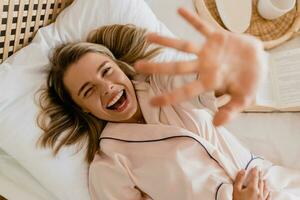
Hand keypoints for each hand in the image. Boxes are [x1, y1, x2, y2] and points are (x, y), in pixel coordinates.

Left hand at [134, 7, 266, 125]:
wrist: (261, 62)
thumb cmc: (250, 83)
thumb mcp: (244, 100)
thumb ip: (230, 111)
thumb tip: (216, 125)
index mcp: (208, 82)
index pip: (184, 91)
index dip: (169, 97)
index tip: (151, 102)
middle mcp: (203, 66)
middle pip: (176, 67)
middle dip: (157, 67)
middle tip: (137, 66)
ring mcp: (208, 51)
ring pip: (183, 46)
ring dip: (166, 41)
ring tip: (148, 37)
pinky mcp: (217, 37)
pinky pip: (203, 26)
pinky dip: (193, 19)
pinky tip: (180, 10)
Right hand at [233, 168, 270, 199]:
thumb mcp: (236, 190)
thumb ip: (239, 179)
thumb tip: (242, 171)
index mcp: (253, 188)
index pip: (255, 177)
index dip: (255, 171)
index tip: (256, 167)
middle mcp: (259, 193)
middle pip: (261, 182)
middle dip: (260, 175)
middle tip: (260, 170)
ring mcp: (263, 199)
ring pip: (265, 188)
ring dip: (265, 182)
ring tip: (264, 179)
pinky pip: (268, 197)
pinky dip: (268, 192)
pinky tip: (268, 191)